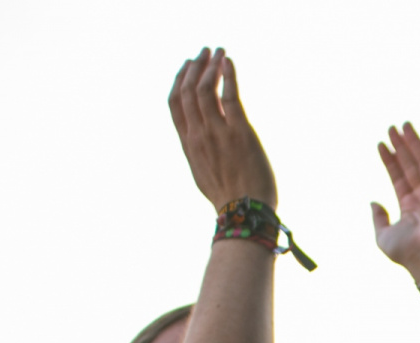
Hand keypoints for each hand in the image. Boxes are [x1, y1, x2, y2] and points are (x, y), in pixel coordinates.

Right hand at [168, 49, 276, 211]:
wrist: (245, 212)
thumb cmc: (230, 198)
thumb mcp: (204, 173)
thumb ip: (200, 152)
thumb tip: (203, 142)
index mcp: (188, 144)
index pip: (175, 103)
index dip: (178, 80)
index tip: (186, 65)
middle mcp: (199, 135)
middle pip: (187, 91)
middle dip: (194, 67)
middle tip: (204, 52)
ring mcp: (218, 133)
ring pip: (205, 89)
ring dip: (210, 66)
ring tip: (217, 51)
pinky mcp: (240, 132)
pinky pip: (230, 96)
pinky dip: (228, 75)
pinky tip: (228, 62)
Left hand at [372, 123, 419, 281]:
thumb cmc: (407, 253)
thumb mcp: (383, 235)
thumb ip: (378, 218)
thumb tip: (373, 202)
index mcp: (410, 208)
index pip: (399, 178)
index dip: (390, 160)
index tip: (381, 144)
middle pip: (411, 166)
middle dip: (402, 147)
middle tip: (392, 127)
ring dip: (414, 144)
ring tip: (403, 125)